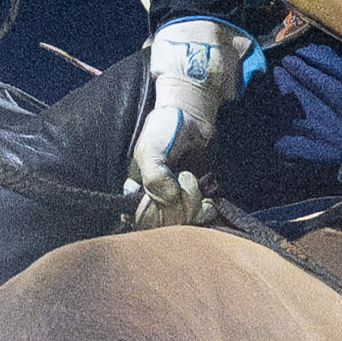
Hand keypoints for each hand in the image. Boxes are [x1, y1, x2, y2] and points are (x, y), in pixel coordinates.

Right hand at [127, 16, 244, 228]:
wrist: (193, 116)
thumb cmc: (166, 128)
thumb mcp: (151, 149)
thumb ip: (154, 177)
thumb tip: (170, 200)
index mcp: (134, 190)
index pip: (140, 220)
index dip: (154, 215)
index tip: (167, 197)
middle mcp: (152, 200)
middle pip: (164, 224)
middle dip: (178, 205)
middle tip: (184, 177)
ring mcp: (173, 202)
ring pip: (183, 222)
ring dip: (193, 203)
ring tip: (192, 179)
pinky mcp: (193, 200)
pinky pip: (198, 219)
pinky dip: (205, 211)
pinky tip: (208, 200)